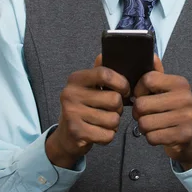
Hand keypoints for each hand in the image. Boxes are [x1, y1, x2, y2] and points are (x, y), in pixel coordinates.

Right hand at [45, 54, 129, 168]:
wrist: (66, 136)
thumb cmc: (84, 107)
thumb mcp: (89, 87)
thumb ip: (99, 72)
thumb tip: (104, 54)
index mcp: (76, 79)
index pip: (104, 73)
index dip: (121, 82)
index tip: (125, 90)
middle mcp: (71, 94)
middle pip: (114, 99)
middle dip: (119, 107)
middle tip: (111, 109)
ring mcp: (72, 114)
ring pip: (113, 119)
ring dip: (114, 123)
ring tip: (104, 121)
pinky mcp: (77, 133)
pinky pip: (107, 135)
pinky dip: (108, 136)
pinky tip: (99, 132)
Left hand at [132, 57, 191, 170]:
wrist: (190, 137)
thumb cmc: (172, 109)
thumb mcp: (166, 90)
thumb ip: (156, 74)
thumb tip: (151, 55)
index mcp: (180, 83)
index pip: (147, 79)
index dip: (138, 90)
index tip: (141, 95)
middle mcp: (186, 97)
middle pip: (142, 104)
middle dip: (137, 112)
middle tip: (144, 114)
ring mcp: (186, 117)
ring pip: (144, 123)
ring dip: (143, 127)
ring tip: (151, 125)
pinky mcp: (184, 135)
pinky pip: (152, 137)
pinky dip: (150, 138)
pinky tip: (159, 134)